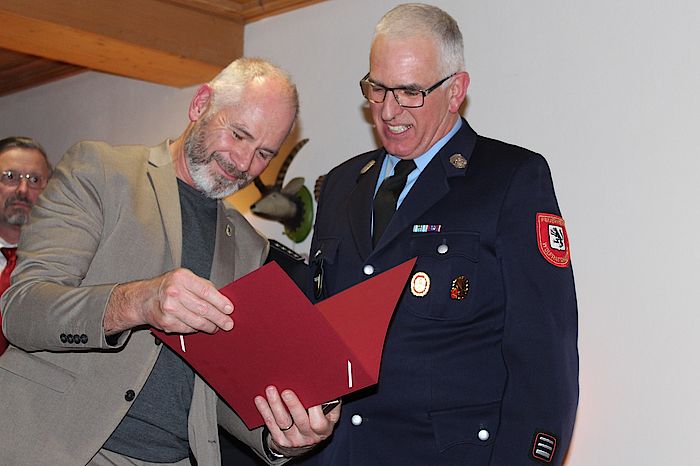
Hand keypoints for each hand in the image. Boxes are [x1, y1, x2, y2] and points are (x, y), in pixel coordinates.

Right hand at [104, 268, 233, 334]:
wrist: (144, 298)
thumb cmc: (168, 286)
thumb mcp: (185, 278)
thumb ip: (203, 286)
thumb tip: (223, 300)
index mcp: (182, 278)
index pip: (206, 291)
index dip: (220, 302)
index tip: (229, 309)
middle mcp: (174, 292)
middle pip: (204, 309)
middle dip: (219, 318)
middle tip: (228, 323)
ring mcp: (169, 308)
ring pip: (197, 321)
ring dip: (210, 326)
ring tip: (216, 327)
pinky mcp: (166, 322)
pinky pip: (188, 328)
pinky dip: (197, 329)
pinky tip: (201, 326)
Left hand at [255, 386, 340, 456]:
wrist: (305, 443)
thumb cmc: (319, 421)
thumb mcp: (330, 415)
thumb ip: (331, 402)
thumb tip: (329, 384)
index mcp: (323, 430)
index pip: (318, 422)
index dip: (315, 410)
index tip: (311, 394)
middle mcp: (308, 437)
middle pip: (299, 421)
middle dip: (292, 405)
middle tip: (286, 391)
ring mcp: (293, 439)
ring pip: (282, 422)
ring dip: (275, 405)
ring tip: (271, 390)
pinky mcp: (280, 440)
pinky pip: (271, 425)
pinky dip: (265, 411)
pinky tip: (260, 400)